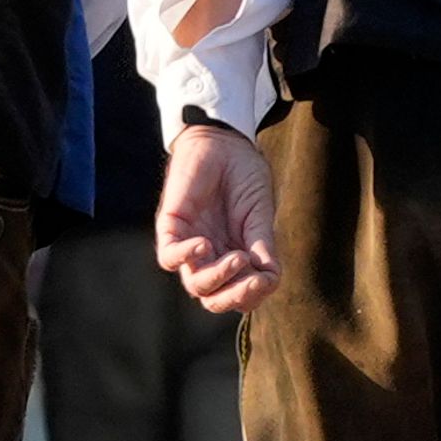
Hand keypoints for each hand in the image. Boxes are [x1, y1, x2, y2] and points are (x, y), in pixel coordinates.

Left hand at [155, 124, 279, 315]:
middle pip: (213, 298)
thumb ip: (261, 245)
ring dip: (218, 277)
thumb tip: (271, 279)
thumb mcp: (259, 213)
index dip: (252, 295)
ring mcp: (190, 244)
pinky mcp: (171, 226)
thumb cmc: (244, 177)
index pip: (238, 295)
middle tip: (255, 282)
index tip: (269, 279)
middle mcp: (211, 258)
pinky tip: (205, 245)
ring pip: (194, 283)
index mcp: (234, 258)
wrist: (224, 142)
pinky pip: (169, 256)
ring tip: (238, 258)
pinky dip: (185, 256)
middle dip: (234, 297)